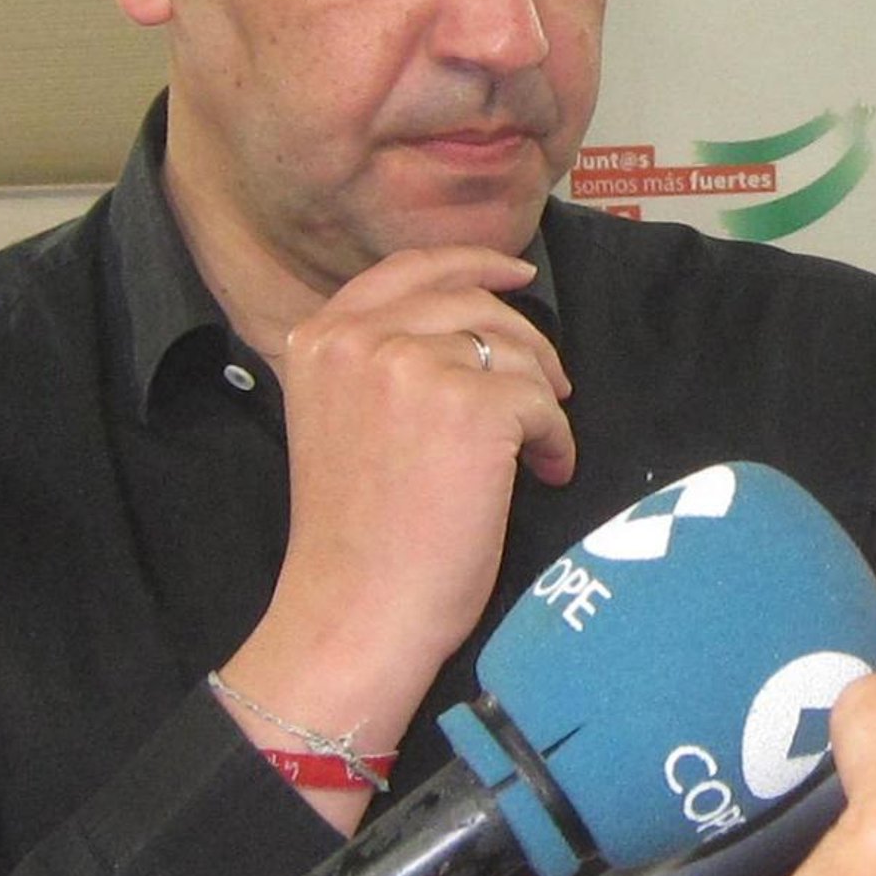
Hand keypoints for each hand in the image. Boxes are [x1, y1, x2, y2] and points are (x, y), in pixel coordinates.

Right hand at [222, 247, 575, 810]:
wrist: (354, 611)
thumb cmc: (354, 541)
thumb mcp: (336, 421)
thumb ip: (374, 365)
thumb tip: (464, 333)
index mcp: (320, 338)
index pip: (407, 269)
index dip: (471, 264)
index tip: (515, 275)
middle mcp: (360, 338)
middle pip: (470, 300)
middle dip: (523, 338)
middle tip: (550, 385)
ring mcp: (414, 365)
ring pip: (512, 348)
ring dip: (540, 396)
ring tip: (538, 448)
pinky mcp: (471, 405)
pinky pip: (540, 403)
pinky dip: (555, 440)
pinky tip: (544, 475)